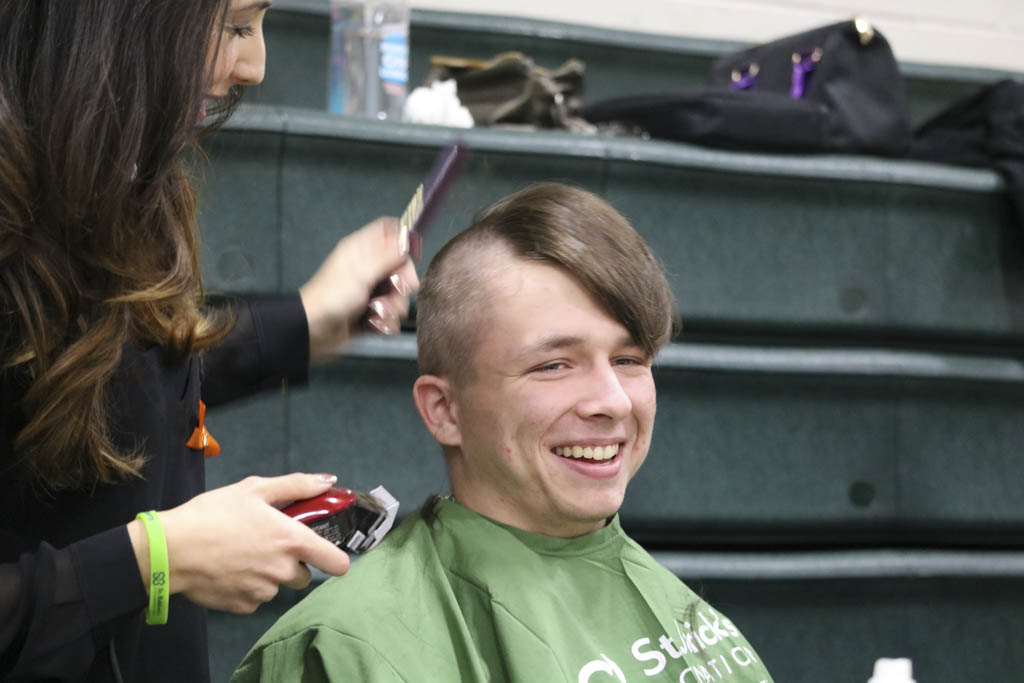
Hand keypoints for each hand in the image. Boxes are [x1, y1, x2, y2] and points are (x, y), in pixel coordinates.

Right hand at [129, 473, 350, 613]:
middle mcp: (283, 570)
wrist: (170, 550)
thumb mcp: (255, 488)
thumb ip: (297, 486)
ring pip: (278, 586)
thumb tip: (329, 482)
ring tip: (241, 554)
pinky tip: (228, 570)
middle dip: (292, 563)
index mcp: (293, 541)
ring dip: (268, 575)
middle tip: (267, 545)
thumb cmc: (213, 514)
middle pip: (304, 576)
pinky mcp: (243, 607)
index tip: (324, 551)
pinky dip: (247, 587)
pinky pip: (255, 598)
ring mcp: (263, 592)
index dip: (335, 557)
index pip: (338, 563)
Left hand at [299, 217, 419, 360]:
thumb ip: (387, 256)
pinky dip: (387, 321)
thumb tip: (407, 240)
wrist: (314, 331)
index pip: (389, 232)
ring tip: (378, 313)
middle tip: (398, 290)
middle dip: (402, 282)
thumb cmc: (331, 297)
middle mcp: (368, 267)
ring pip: (399, 292)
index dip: (403, 241)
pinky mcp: (372, 311)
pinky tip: (376, 324)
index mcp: (362, 250)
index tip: (411, 257)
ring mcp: (371, 289)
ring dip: (394, 306)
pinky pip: (392, 312)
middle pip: (400, 266)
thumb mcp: (361, 272)